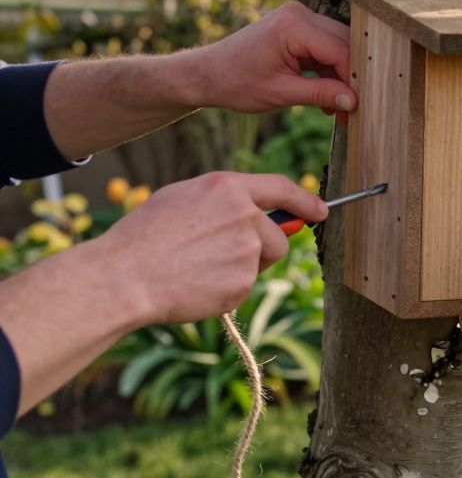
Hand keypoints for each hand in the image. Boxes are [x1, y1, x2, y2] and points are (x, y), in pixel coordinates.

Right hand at [101, 172, 327, 323]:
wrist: (124, 277)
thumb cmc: (144, 237)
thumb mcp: (182, 198)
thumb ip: (223, 201)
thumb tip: (252, 210)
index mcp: (227, 188)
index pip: (281, 188)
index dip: (305, 201)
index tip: (321, 210)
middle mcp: (245, 215)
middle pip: (279, 237)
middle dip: (265, 249)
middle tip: (225, 257)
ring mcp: (248, 250)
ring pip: (262, 264)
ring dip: (244, 269)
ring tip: (199, 269)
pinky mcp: (243, 282)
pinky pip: (243, 287)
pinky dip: (225, 290)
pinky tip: (195, 285)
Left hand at [182, 1, 357, 115]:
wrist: (208, 73)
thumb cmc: (236, 82)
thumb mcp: (282, 93)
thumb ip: (321, 94)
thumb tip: (354, 101)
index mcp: (293, 27)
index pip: (340, 50)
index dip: (353, 79)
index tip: (360, 104)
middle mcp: (299, 14)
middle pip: (344, 44)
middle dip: (350, 77)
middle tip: (352, 108)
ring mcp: (298, 17)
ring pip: (338, 45)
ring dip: (340, 75)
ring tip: (337, 107)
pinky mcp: (297, 26)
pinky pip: (325, 46)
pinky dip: (328, 70)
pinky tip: (326, 95)